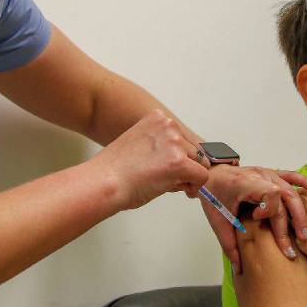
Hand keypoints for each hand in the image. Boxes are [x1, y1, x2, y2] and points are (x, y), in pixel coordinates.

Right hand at [87, 110, 210, 209]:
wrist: (103, 183)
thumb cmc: (113, 170)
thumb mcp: (138, 144)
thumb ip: (159, 146)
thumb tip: (178, 158)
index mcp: (157, 118)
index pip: (182, 138)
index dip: (177, 157)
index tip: (164, 167)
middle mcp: (168, 126)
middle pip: (194, 151)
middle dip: (184, 167)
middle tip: (164, 179)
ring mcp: (175, 144)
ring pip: (199, 164)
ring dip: (187, 177)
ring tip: (163, 183)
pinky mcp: (181, 163)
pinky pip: (202, 177)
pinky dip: (193, 187)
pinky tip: (173, 189)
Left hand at [202, 165, 306, 274]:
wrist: (209, 176)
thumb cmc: (213, 195)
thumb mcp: (217, 221)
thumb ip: (229, 244)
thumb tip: (239, 268)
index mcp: (244, 184)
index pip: (268, 194)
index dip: (268, 210)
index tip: (258, 220)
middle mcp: (259, 176)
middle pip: (284, 198)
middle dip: (290, 223)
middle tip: (294, 246)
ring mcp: (267, 173)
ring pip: (291, 191)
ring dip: (300, 213)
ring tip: (305, 234)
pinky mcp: (271, 173)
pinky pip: (291, 176)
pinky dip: (304, 182)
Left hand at [295, 190, 306, 304]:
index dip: (298, 196)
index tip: (291, 202)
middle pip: (302, 205)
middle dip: (290, 208)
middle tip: (283, 214)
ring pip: (298, 222)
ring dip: (290, 224)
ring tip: (287, 229)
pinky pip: (300, 242)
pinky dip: (295, 241)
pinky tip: (295, 244)